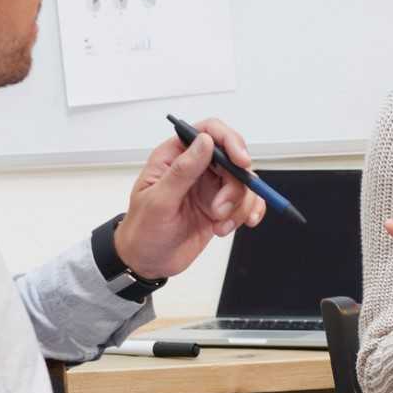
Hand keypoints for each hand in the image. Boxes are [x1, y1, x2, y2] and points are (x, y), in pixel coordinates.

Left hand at [113, 118, 264, 279]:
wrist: (148, 261)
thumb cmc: (143, 230)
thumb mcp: (159, 201)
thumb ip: (183, 170)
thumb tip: (204, 142)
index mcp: (175, 156)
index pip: (209, 132)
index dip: (230, 141)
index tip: (240, 162)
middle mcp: (196, 167)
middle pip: (233, 160)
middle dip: (235, 186)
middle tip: (221, 209)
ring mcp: (211, 187)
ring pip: (243, 183)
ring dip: (238, 206)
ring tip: (219, 224)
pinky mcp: (222, 205)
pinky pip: (248, 201)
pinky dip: (249, 213)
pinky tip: (236, 225)